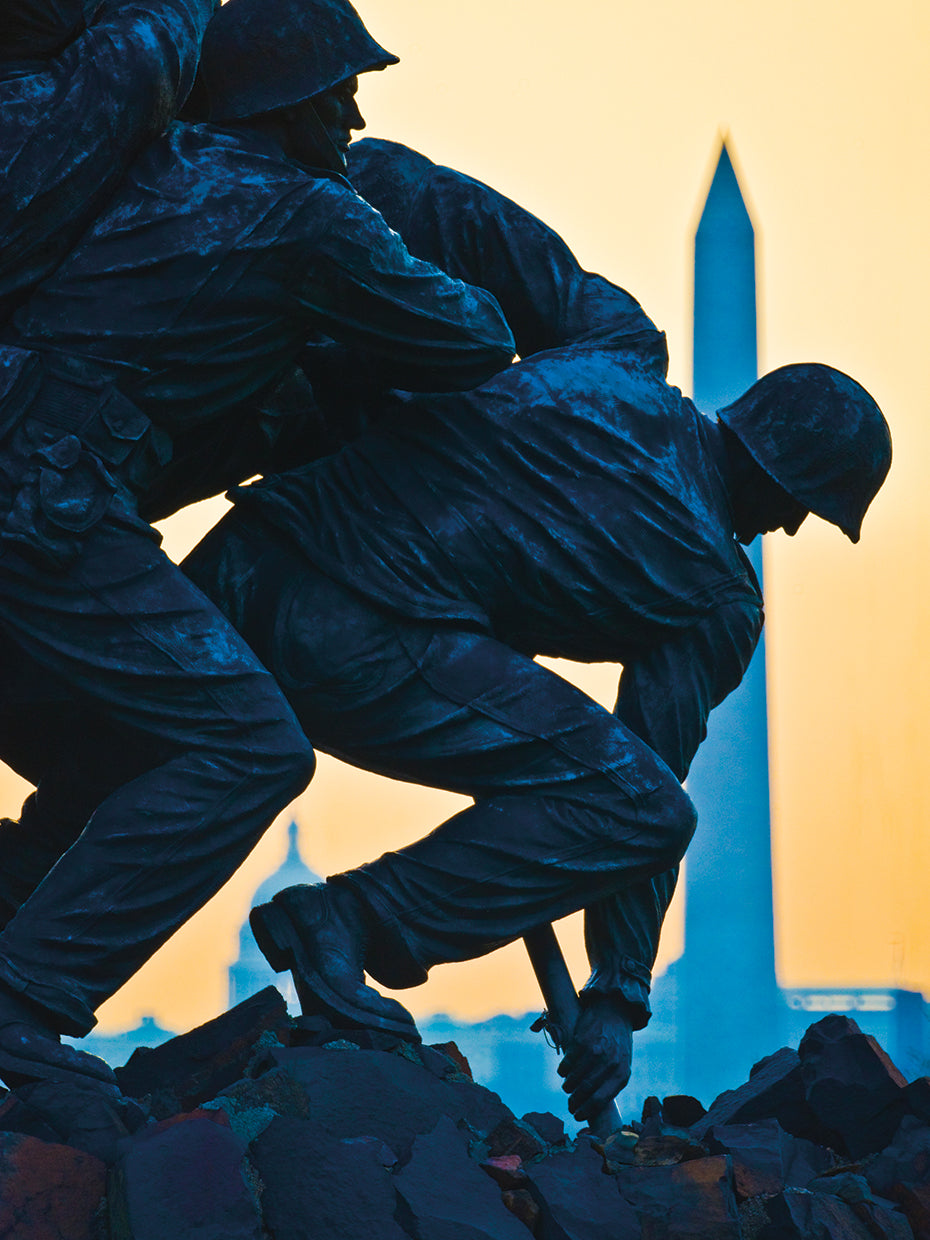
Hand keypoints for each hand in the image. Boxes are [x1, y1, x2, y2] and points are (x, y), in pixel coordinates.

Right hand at [557, 993, 632, 1122]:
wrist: (615, 1011)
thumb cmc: (618, 1042)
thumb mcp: (622, 1063)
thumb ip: (611, 1082)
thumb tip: (593, 1105)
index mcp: (622, 1073)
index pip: (601, 1100)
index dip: (586, 1111)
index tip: (577, 1116)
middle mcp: (610, 1063)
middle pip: (586, 1091)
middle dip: (575, 1102)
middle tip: (570, 1106)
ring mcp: (596, 1051)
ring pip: (575, 1078)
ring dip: (568, 1086)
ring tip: (567, 1088)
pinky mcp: (583, 1040)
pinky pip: (568, 1062)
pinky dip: (563, 1070)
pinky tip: (562, 1072)